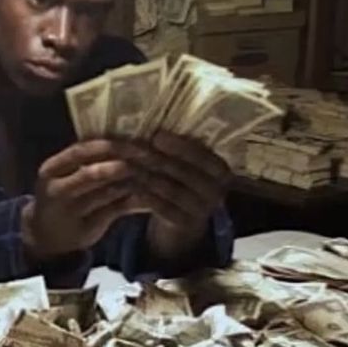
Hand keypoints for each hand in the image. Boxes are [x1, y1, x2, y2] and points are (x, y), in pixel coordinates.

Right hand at [22, 139, 145, 261]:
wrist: (46, 235)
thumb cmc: (62, 196)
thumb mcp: (64, 174)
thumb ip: (88, 159)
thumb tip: (126, 137)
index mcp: (51, 169)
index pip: (80, 151)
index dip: (109, 145)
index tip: (134, 141)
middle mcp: (57, 189)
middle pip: (93, 172)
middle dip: (124, 162)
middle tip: (150, 157)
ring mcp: (71, 211)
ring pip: (107, 191)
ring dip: (133, 181)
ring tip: (154, 173)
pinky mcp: (87, 228)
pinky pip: (116, 210)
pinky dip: (135, 201)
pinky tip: (150, 196)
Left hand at [128, 132, 230, 254]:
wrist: (184, 222)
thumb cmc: (181, 181)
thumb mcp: (187, 165)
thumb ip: (179, 149)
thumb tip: (155, 122)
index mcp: (220, 171)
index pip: (204, 156)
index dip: (181, 146)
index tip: (157, 136)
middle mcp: (216, 191)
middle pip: (185, 173)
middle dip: (158, 159)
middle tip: (135, 149)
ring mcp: (202, 211)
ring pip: (171, 189)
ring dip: (147, 176)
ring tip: (127, 164)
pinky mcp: (184, 224)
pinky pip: (161, 208)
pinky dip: (144, 196)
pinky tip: (129, 186)